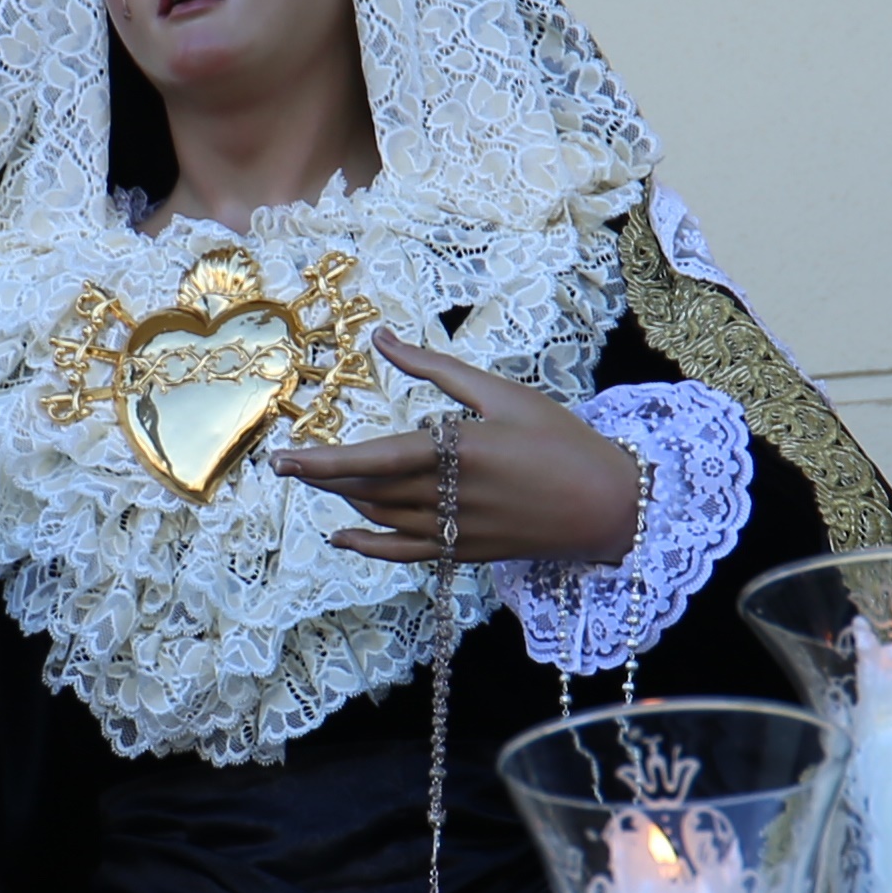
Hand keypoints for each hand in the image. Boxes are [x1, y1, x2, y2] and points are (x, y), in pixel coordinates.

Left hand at [272, 334, 644, 565]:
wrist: (609, 504)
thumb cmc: (560, 439)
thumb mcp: (503, 394)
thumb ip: (437, 369)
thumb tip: (382, 339)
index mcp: (458, 451)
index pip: (373, 459)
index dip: (323, 461)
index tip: (283, 458)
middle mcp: (449, 496)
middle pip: (367, 490)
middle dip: (323, 477)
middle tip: (287, 463)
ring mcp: (456, 530)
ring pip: (381, 517)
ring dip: (345, 499)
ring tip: (320, 478)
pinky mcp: (465, 551)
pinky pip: (404, 553)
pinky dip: (368, 545)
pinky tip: (342, 535)